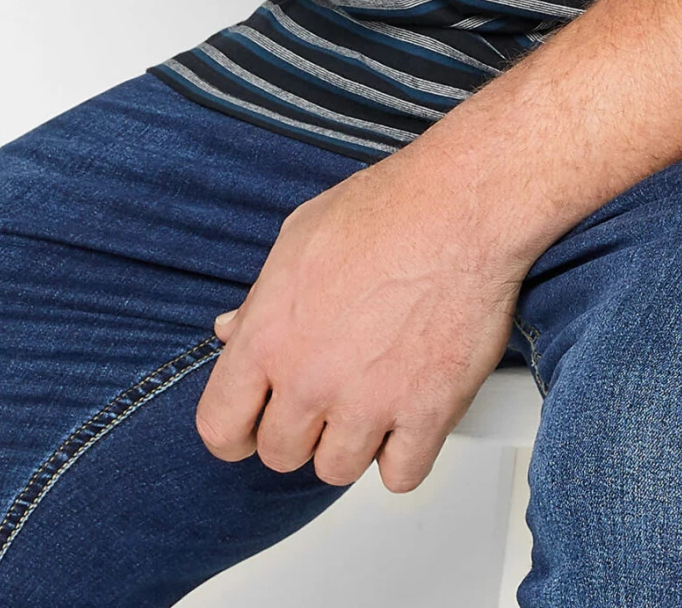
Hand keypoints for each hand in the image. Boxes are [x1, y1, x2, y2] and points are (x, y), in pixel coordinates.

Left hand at [194, 147, 528, 492]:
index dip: (236, 430)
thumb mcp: (300, 236)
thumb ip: (259, 298)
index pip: (220, 427)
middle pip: (280, 454)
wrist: (462, 206)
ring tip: (372, 394)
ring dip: (352, 440)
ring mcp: (369, 402)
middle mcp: (311, 379)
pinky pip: (400, 475)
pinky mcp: (426, 414)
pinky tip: (408, 412)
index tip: (254, 422)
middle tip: (327, 393)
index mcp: (268, 336)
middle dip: (300, 428)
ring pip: (337, 469)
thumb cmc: (387, 208)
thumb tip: (230, 330)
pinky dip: (404, 452)